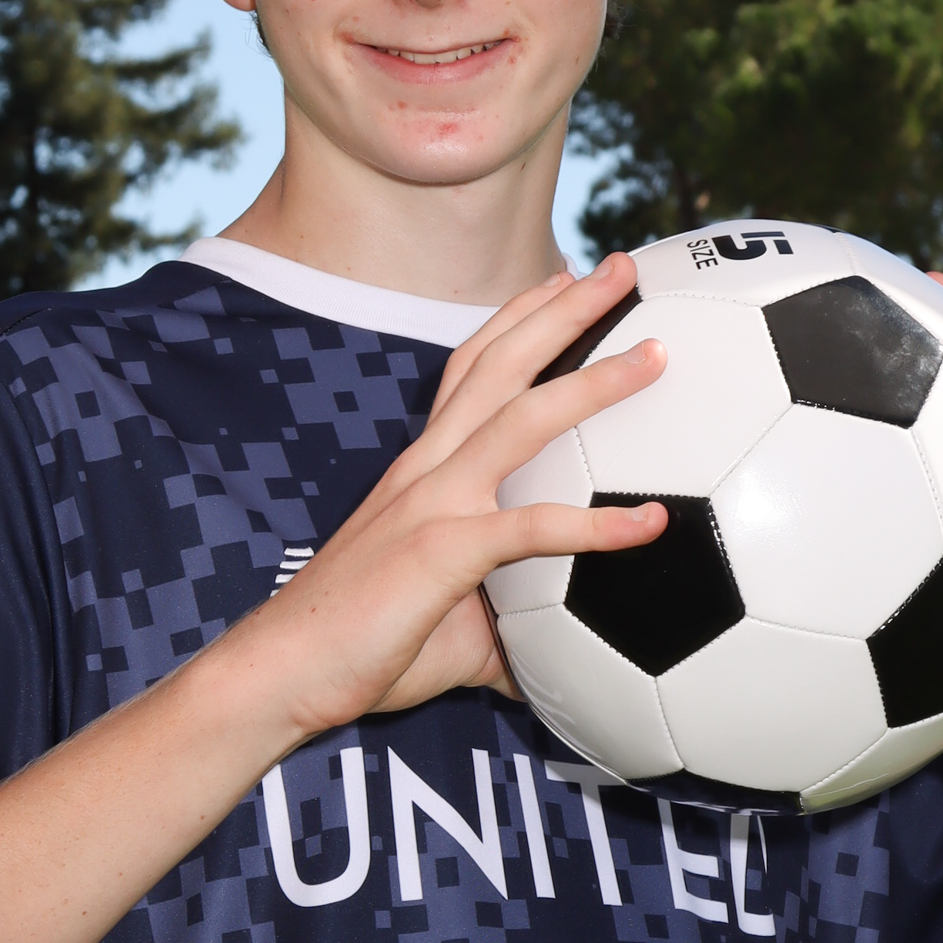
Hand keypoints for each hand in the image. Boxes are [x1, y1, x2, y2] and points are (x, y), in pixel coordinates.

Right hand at [241, 253, 668, 743]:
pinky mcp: (441, 552)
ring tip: (657, 353)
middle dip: (564, 308)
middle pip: (501, 362)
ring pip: (523, 419)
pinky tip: (652, 524)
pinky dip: (598, 525)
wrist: (285, 675)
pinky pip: (533, 529)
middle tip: (622, 267)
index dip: (519, 318)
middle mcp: (428, 468)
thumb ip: (506, 629)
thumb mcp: (451, 625)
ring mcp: (433, 503)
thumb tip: (556, 671)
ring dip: (596, 381)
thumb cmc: (361, 651)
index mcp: (423, 469)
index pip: (472, 369)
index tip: (567, 280)